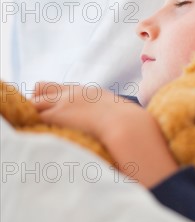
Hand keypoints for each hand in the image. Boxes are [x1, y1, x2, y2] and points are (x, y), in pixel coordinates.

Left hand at [31, 81, 178, 187]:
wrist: (130, 129)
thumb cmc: (133, 129)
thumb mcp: (125, 117)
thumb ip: (119, 119)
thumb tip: (134, 131)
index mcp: (92, 93)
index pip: (62, 88)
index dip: (53, 98)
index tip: (54, 110)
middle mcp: (76, 92)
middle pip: (42, 88)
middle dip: (39, 101)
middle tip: (42, 118)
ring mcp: (65, 102)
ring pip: (34, 102)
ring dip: (35, 115)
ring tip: (38, 129)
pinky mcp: (57, 114)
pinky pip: (34, 115)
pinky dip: (33, 124)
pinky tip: (38, 134)